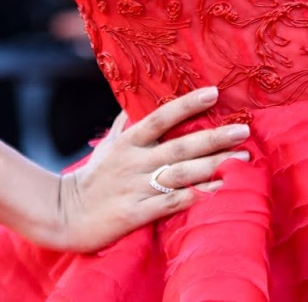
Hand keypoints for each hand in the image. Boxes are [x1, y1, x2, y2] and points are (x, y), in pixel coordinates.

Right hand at [46, 86, 250, 251]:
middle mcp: (135, 162)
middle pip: (180, 146)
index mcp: (128, 143)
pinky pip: (169, 204)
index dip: (187, 105)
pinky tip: (216, 192)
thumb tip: (135, 100)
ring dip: (213, 166)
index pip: (161, 117)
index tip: (214, 93)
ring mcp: (135, 188)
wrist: (64, 214)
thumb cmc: (91, 178)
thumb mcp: (107, 146)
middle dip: (214, 138)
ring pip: (180, 174)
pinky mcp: (134, 214)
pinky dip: (192, 197)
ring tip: (242, 160)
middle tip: (243, 131)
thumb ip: (125, 124)